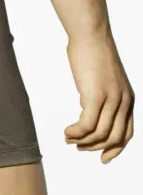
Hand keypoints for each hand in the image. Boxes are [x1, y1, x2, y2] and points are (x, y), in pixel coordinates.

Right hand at [64, 26, 133, 163]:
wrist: (91, 35)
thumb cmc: (93, 54)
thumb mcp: (103, 81)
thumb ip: (101, 96)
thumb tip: (87, 108)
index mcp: (127, 99)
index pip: (127, 133)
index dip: (115, 149)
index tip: (102, 158)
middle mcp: (124, 101)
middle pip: (113, 138)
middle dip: (94, 147)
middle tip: (77, 146)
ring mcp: (112, 99)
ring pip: (99, 134)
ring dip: (81, 141)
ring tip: (68, 137)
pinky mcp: (96, 96)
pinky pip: (87, 126)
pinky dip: (75, 132)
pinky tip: (67, 130)